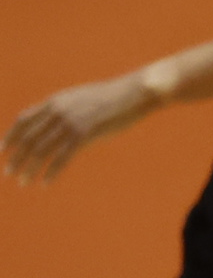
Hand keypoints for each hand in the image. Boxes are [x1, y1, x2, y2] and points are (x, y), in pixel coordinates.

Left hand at [3, 72, 153, 182]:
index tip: (1, 151)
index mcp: (54, 102)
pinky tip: (44, 183)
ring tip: (23, 182)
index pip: (23, 120)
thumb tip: (54, 126)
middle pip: (28, 138)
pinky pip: (62, 157)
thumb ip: (64, 111)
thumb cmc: (111, 99)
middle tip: (8, 173)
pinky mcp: (85, 134)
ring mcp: (71, 122)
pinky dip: (51, 172)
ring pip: (41, 150)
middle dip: (16, 157)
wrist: (134, 94)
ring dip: (30, 168)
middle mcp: (57, 111)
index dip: (10, 137)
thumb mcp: (81, 100)